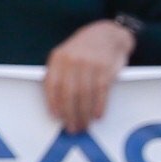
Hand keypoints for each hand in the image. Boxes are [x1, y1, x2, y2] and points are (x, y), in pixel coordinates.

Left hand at [41, 18, 131, 132]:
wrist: (108, 33)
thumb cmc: (83, 49)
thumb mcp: (65, 54)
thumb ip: (59, 73)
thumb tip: (54, 102)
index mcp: (58, 58)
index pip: (52, 84)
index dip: (53, 103)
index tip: (56, 117)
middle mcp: (73, 61)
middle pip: (69, 93)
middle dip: (70, 114)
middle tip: (72, 128)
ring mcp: (90, 64)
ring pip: (85, 95)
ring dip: (84, 114)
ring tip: (84, 125)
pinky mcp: (106, 69)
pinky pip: (101, 92)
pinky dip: (98, 106)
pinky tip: (96, 116)